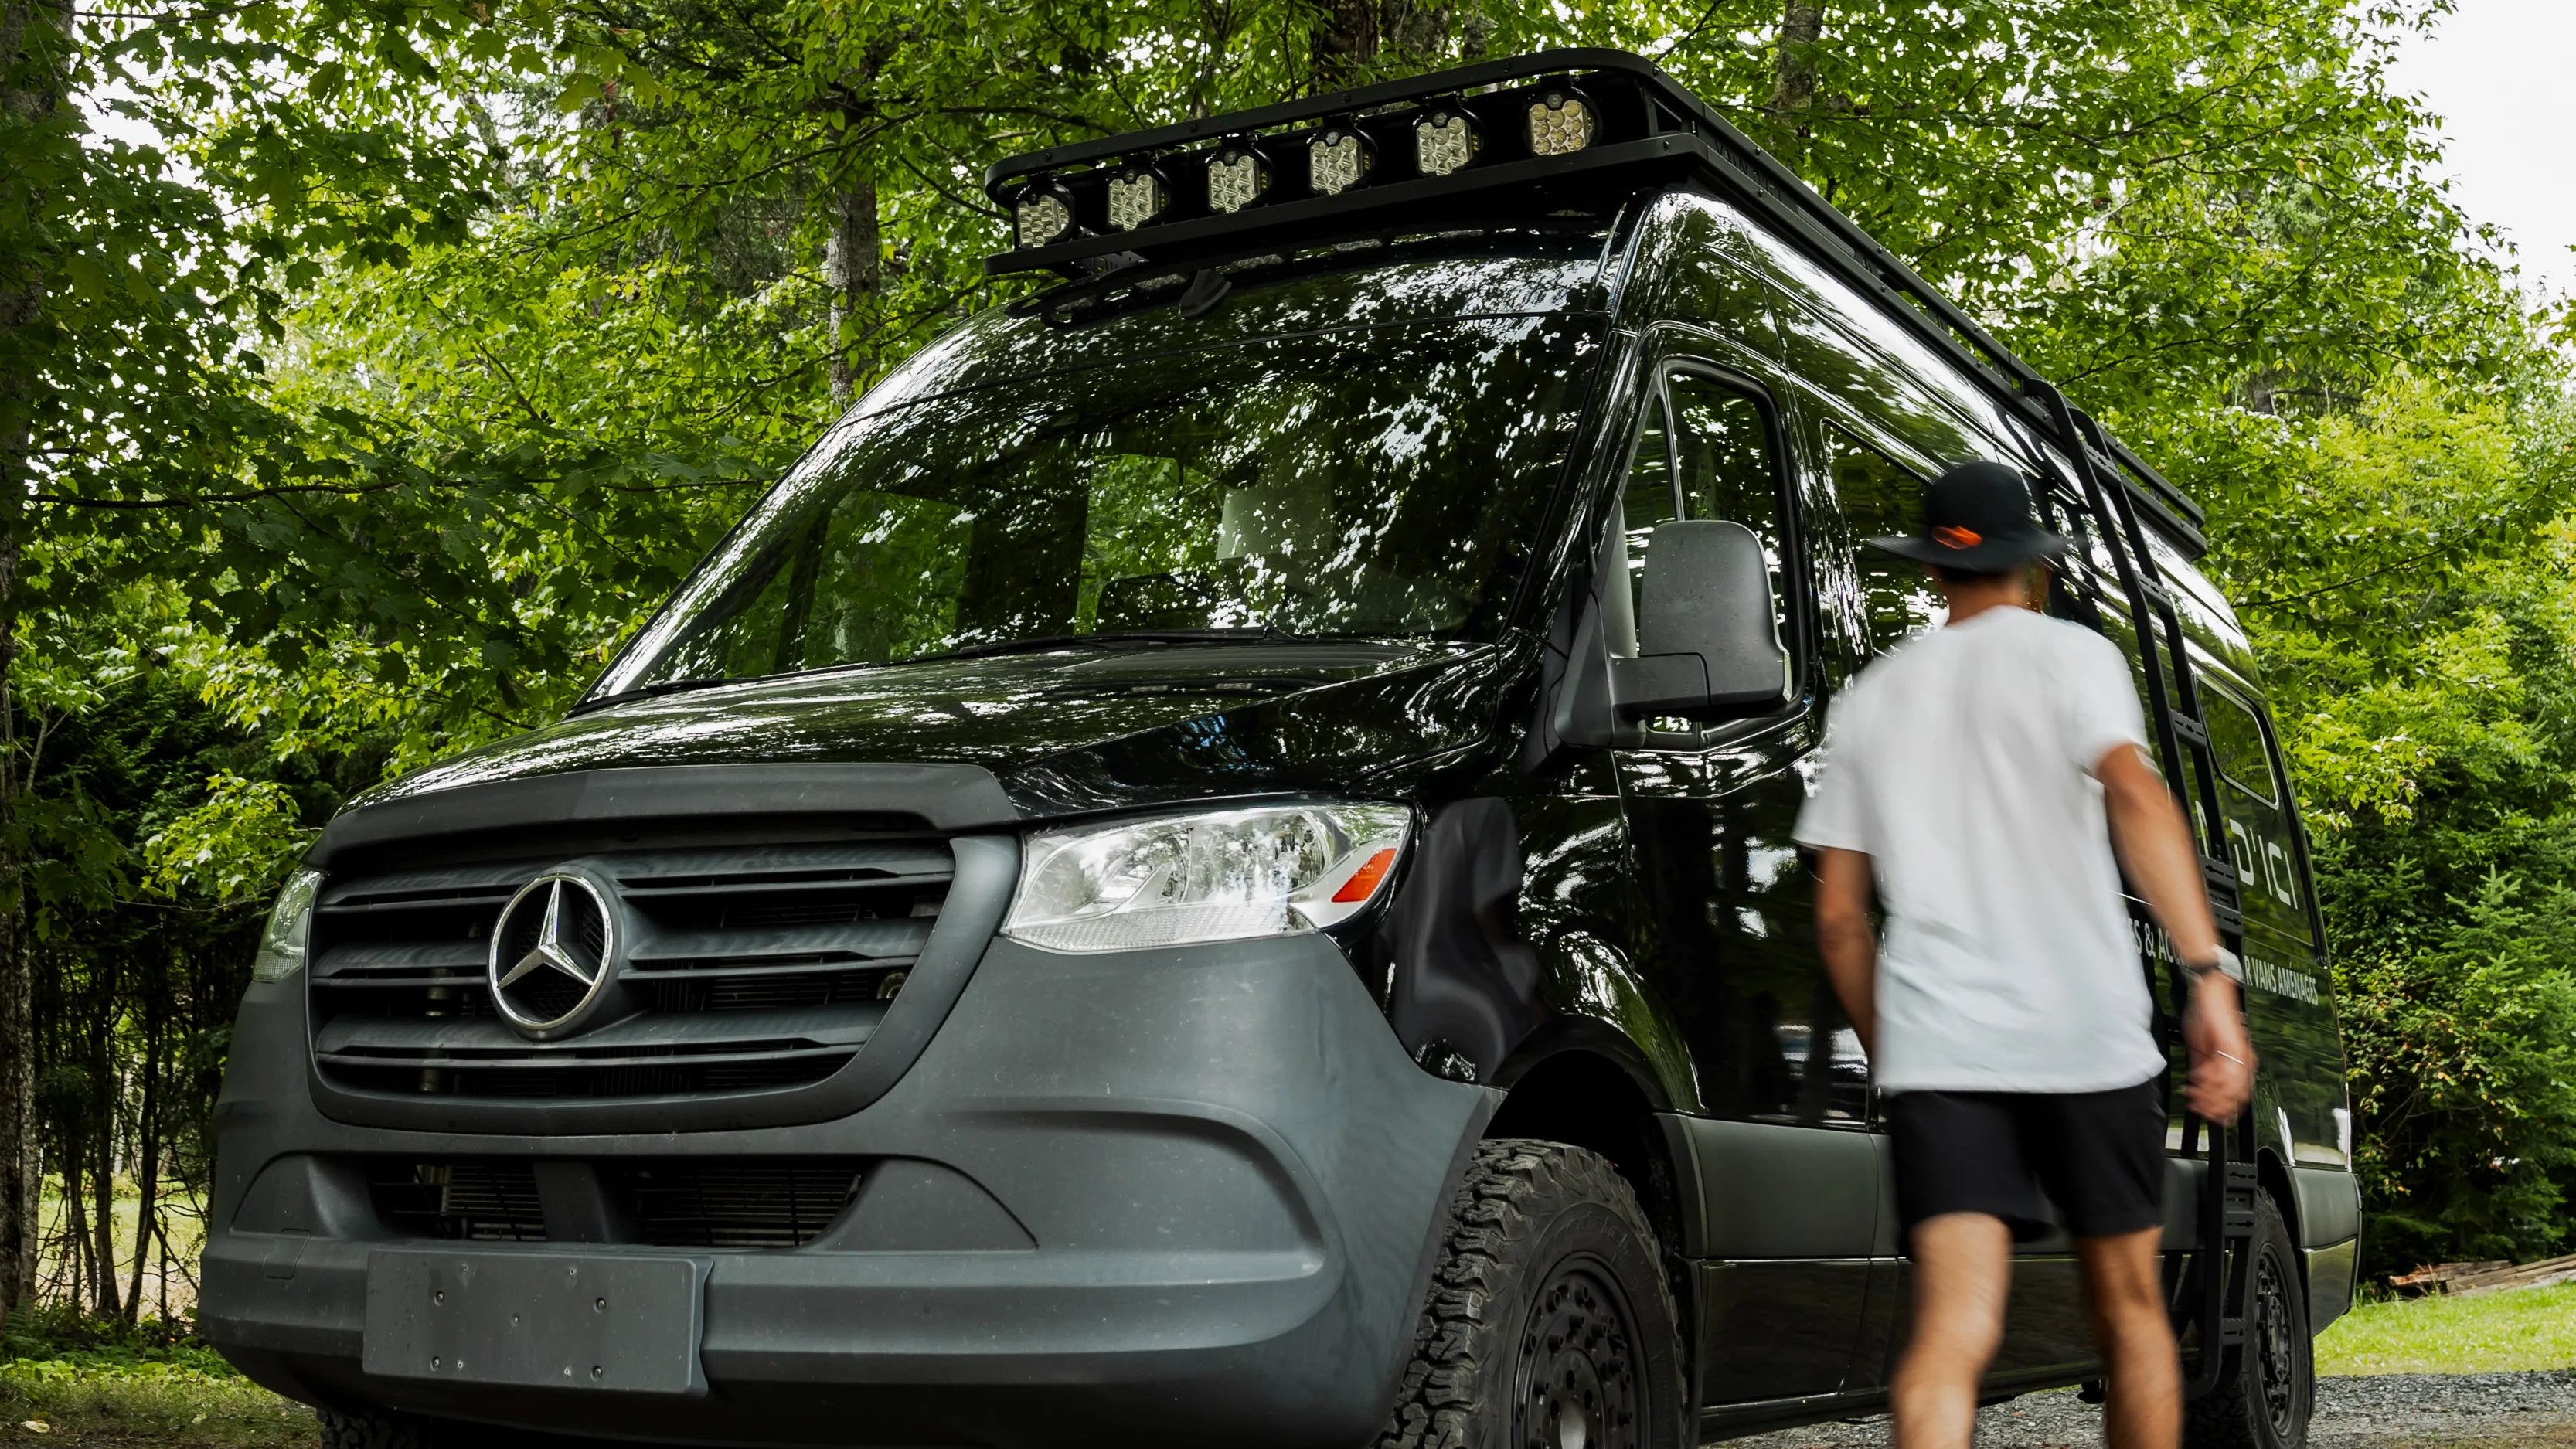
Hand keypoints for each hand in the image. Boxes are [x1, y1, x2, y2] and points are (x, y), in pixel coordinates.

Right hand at [2181, 976, 2254, 1121]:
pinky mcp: (2233, 1047)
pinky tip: (2196, 1079)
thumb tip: (2200, 1088)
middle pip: (2235, 1097)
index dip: (2221, 1109)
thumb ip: (2204, 1068)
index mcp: (2241, 1063)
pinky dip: (2207, 1080)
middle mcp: (2245, 1061)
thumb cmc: (2207, 1018)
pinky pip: (2222, 1072)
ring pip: (2229, 1088)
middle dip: (2213, 1106)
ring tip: (2193, 1095)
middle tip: (2197, 1108)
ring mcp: (2240, 1055)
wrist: (2210, 995)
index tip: (2207, 1114)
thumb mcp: (2203, 1048)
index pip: (2236, 1096)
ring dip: (2208, 1095)